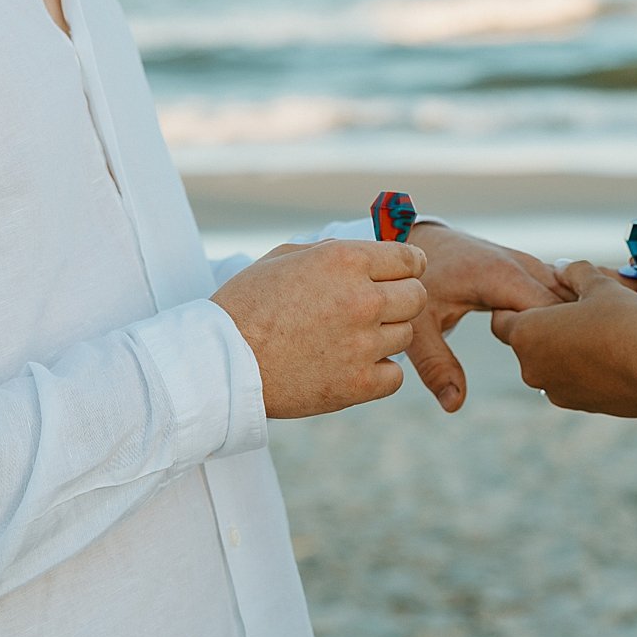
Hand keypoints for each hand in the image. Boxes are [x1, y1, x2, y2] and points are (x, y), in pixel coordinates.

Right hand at [210, 238, 426, 418]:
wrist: (219, 363)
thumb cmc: (246, 305)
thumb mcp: (285, 258)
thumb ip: (332, 252)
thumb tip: (368, 252)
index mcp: (345, 261)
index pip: (410, 259)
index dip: (407, 267)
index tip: (398, 276)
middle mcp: (361, 299)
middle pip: (416, 296)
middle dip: (401, 299)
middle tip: (374, 309)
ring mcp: (362, 344)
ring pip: (406, 335)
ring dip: (385, 335)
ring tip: (349, 339)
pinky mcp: (358, 384)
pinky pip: (394, 375)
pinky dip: (379, 373)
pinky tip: (352, 366)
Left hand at [406, 223, 569, 411]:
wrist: (422, 241)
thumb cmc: (422, 282)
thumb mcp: (420, 325)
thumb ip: (436, 364)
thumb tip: (454, 405)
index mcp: (502, 276)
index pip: (549, 313)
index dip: (555, 342)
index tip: (550, 369)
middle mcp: (524, 266)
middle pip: (568, 304)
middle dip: (571, 336)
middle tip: (568, 371)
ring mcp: (533, 264)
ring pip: (572, 296)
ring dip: (575, 324)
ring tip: (577, 358)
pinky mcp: (535, 269)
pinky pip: (565, 292)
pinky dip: (570, 314)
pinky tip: (572, 341)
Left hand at [490, 261, 636, 418]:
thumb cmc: (627, 326)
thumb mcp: (600, 286)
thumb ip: (574, 272)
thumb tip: (560, 268)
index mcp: (526, 334)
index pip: (500, 317)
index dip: (517, 302)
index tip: (543, 292)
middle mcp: (530, 367)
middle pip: (525, 338)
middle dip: (544, 322)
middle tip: (575, 305)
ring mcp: (551, 390)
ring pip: (547, 359)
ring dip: (562, 344)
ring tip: (596, 327)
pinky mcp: (575, 404)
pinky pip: (567, 377)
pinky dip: (578, 364)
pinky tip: (608, 351)